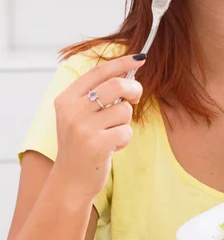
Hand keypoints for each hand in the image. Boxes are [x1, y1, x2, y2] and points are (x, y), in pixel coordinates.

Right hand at [52, 54, 145, 201]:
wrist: (71, 181)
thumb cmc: (82, 144)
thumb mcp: (80, 116)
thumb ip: (97, 95)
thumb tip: (127, 73)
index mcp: (66, 99)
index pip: (98, 72)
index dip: (122, 62)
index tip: (140, 58)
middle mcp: (72, 111)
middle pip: (117, 85)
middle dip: (134, 89)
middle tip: (135, 98)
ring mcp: (83, 127)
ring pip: (124, 110)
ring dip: (125, 122)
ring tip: (111, 134)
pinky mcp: (96, 144)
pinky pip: (126, 131)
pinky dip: (124, 139)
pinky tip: (111, 148)